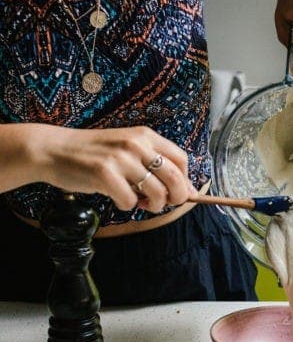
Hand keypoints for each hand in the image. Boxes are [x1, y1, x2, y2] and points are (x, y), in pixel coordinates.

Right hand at [31, 125, 193, 213]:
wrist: (54, 150)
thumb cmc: (93, 154)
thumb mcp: (127, 150)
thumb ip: (154, 166)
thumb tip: (189, 192)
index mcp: (145, 135)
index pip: (181, 159)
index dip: (185, 180)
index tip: (179, 192)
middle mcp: (136, 144)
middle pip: (174, 178)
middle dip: (175, 198)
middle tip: (163, 204)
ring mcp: (121, 158)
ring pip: (156, 193)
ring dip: (151, 205)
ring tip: (138, 201)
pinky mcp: (105, 173)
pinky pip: (130, 201)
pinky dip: (126, 205)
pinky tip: (116, 197)